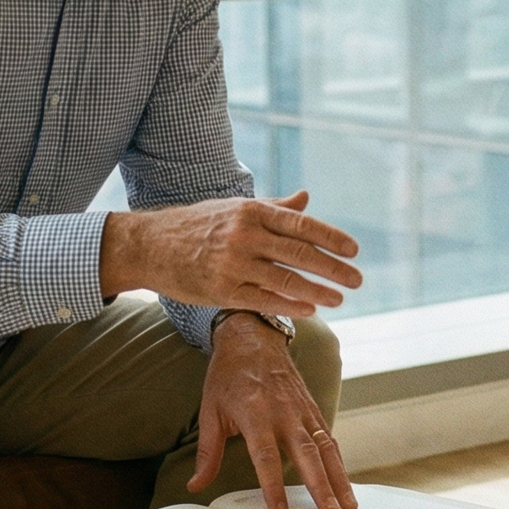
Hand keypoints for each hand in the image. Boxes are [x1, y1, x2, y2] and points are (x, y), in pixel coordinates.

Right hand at [100, 191, 361, 319]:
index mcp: (252, 212)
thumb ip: (274, 207)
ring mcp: (234, 264)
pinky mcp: (223, 290)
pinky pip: (264, 300)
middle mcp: (245, 236)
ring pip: (286, 280)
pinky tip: (309, 310)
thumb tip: (307, 198)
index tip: (353, 251)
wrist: (152, 246)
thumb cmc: (197, 224)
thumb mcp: (235, 209)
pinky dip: (290, 306)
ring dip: (317, 291)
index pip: (302, 225)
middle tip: (357, 279)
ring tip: (338, 298)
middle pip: (300, 254)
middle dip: (333, 268)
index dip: (331, 238)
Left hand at [188, 312, 356, 508]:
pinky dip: (338, 460)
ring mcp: (301, 409)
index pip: (265, 456)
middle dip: (319, 485)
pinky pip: (328, 437)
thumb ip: (207, 452)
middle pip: (305, 453)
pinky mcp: (311, 407)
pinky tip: (344, 481)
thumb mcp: (210, 411)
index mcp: (254, 413)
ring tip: (348, 505)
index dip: (273, 486)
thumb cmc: (228, 375)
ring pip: (325, 447)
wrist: (251, 337)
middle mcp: (283, 411)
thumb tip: (195, 484)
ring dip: (338, 477)